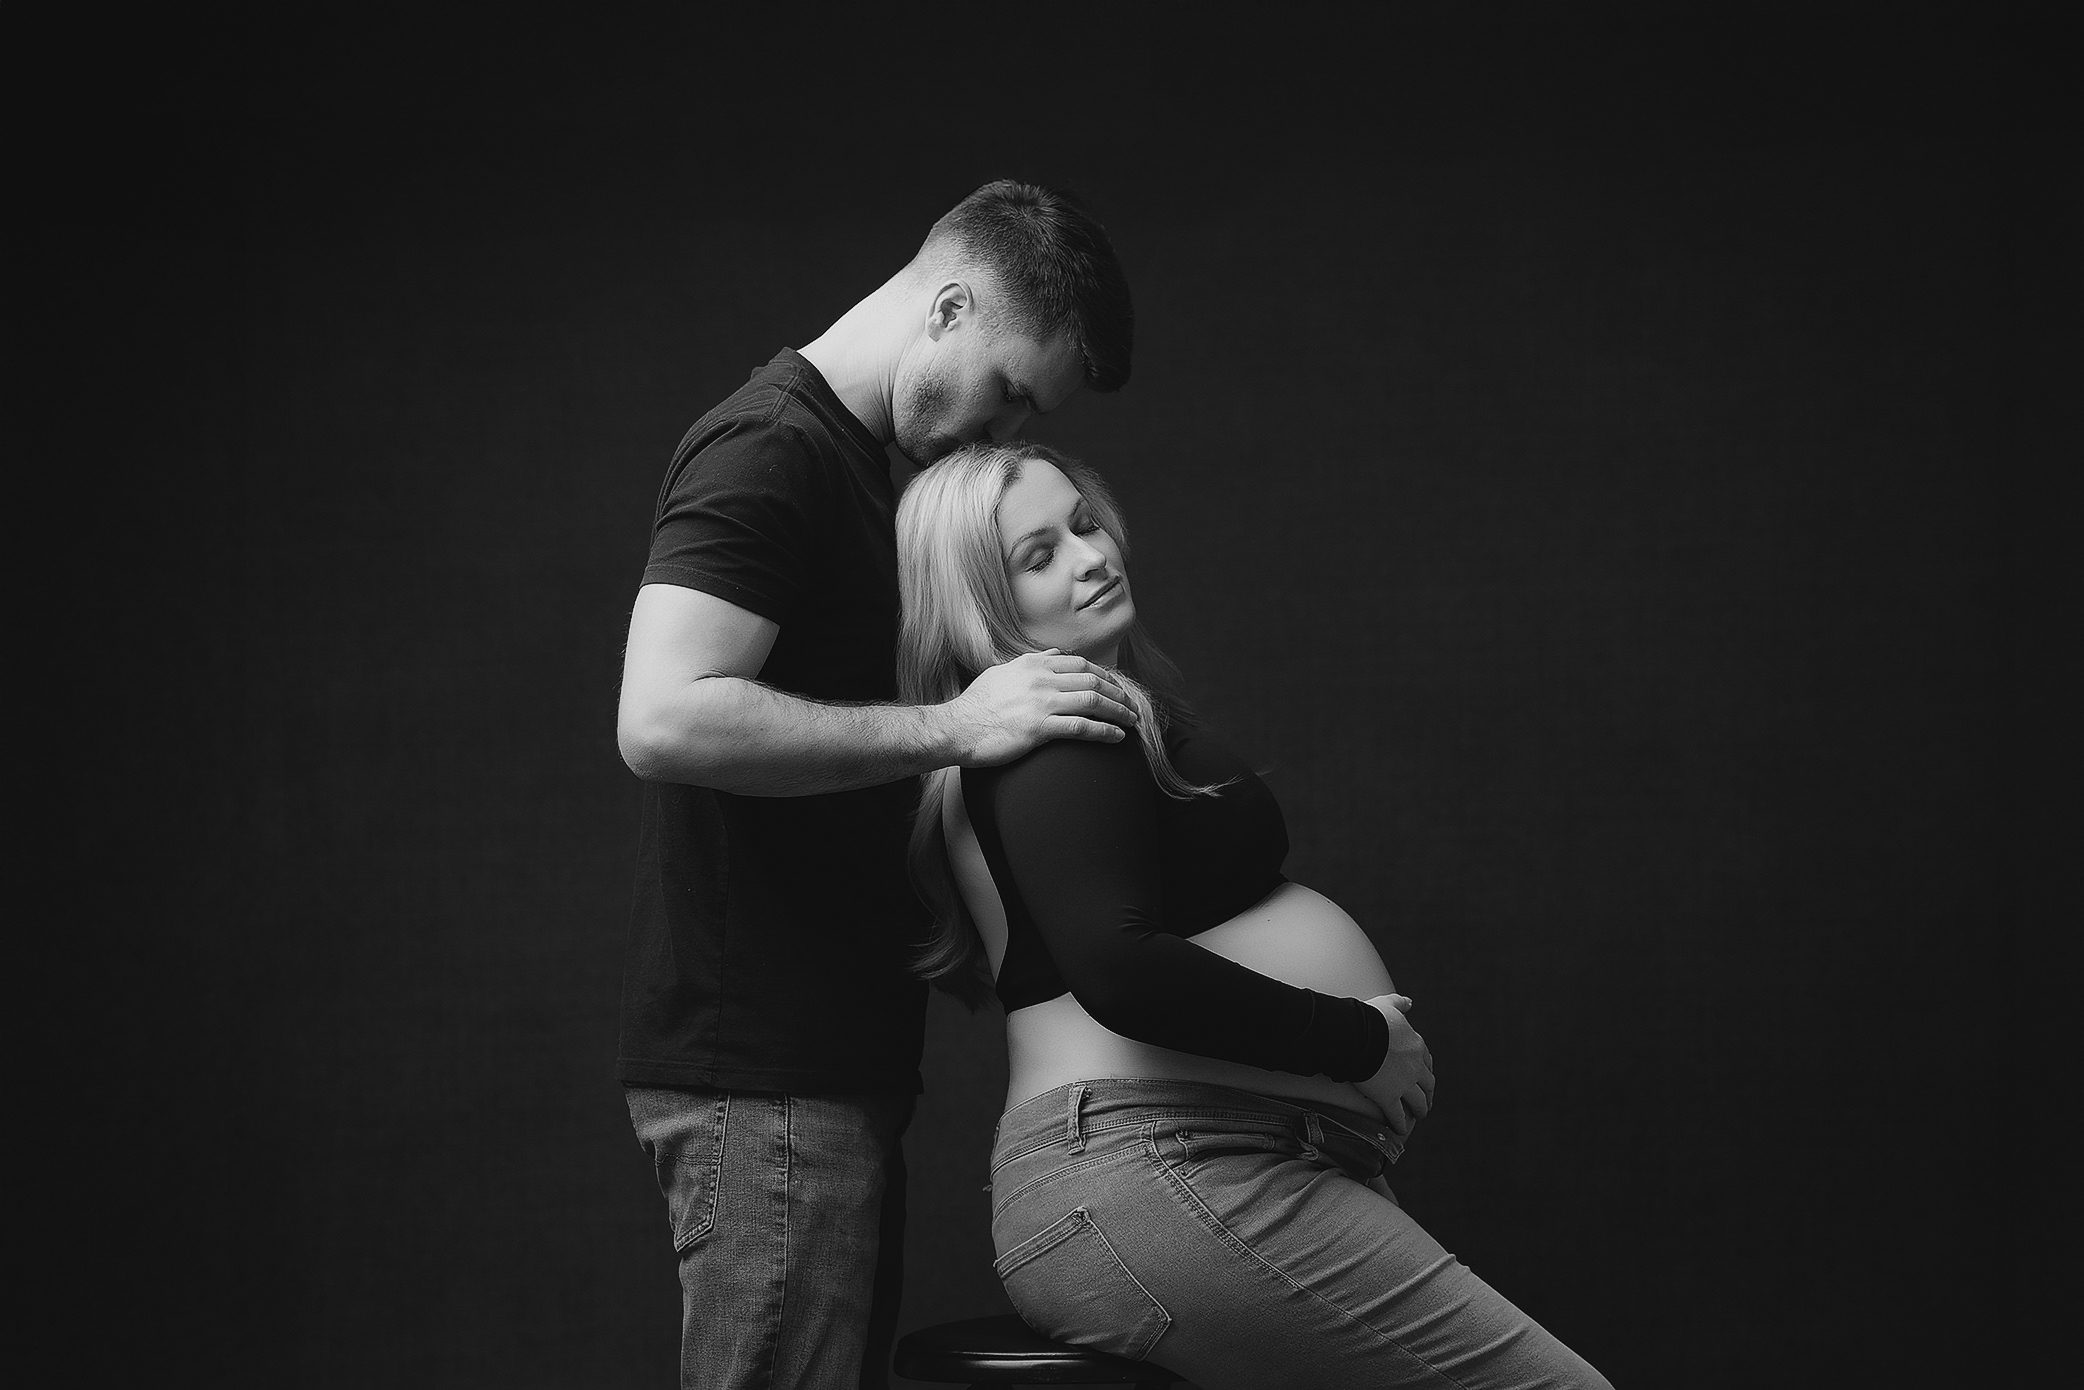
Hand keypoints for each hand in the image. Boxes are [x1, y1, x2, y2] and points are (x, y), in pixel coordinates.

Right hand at [944, 651, 1138, 765]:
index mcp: (1032, 665)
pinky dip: (1104, 731)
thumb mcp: (1001, 673)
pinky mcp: (1039, 728)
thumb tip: (1054, 654)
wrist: (955, 728)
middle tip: (1132, 706)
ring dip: (1118, 711)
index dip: (1105, 676)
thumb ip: (1031, 662)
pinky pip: (1081, 727)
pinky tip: (1117, 737)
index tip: (1117, 687)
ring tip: (1132, 721)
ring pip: (1092, 701)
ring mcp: (1040, 702)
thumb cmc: (976, 705)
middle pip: (1092, 681)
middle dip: (1118, 693)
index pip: (1080, 665)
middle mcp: (1040, 679)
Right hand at [1353, 994, 1434, 1140]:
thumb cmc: (1370, 1017)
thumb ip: (1399, 1003)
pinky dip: (1400, 1123)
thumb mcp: (1387, 1005)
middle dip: (1428, 1094)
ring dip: (1420, 1110)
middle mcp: (1415, 1067)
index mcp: (1416, 1045)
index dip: (1426, 1071)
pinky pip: (1398, 1115)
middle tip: (1426, 1100)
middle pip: (1428, 1085)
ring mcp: (1404, 1084)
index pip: (1427, 1062)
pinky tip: (1399, 1129)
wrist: (1357, 1035)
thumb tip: (1410, 1002)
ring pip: (1418, 1102)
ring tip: (1419, 1116)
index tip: (1425, 1077)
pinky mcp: (1388, 1098)